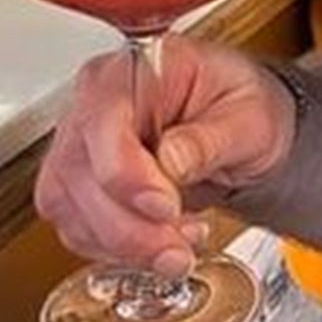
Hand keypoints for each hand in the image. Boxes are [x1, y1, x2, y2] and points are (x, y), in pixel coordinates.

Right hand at [35, 38, 295, 279]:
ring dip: (125, 245)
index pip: (103, 120)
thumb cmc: (242, 105)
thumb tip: (172, 160)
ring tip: (179, 248)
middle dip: (129, 226)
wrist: (243, 129)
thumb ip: (210, 137)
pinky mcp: (80, 188)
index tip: (165, 207)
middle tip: (178, 247)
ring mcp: (81, 148)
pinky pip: (79, 230)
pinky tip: (160, 245)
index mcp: (131, 70)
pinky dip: (119, 251)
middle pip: (79, 173)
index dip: (126, 173)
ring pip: (72, 210)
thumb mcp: (249, 114)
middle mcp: (94, 106)